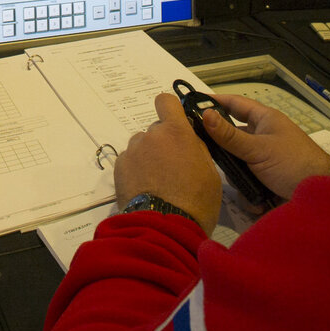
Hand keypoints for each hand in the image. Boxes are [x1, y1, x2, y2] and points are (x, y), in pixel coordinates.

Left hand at [113, 93, 220, 230]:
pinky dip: (136, 171)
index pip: (165, 101)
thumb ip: (197, 149)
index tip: (175, 123)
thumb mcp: (210, 173)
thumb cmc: (196, 202)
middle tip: (172, 168)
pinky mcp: (119, 169)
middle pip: (156, 130)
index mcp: (176, 132)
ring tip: (156, 182)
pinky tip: (145, 189)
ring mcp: (132, 152)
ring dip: (148, 157)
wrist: (165, 229)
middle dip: (163, 143)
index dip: (170, 109)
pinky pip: (130, 162)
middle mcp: (151, 136)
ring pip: (141, 146)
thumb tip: (189, 142)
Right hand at [199, 93, 329, 198]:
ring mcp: (264, 157)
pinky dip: (247, 188)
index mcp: (265, 120)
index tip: (192, 103)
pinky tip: (251, 197)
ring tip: (233, 179)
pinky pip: (247, 178)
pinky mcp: (265, 176)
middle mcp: (263, 135)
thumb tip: (204, 114)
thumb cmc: (292, 163)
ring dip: (236, 172)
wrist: (320, 195)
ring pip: (237, 160)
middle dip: (221, 147)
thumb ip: (229, 135)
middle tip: (198, 149)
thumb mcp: (258, 149)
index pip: (235, 103)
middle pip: (232, 135)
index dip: (215, 101)